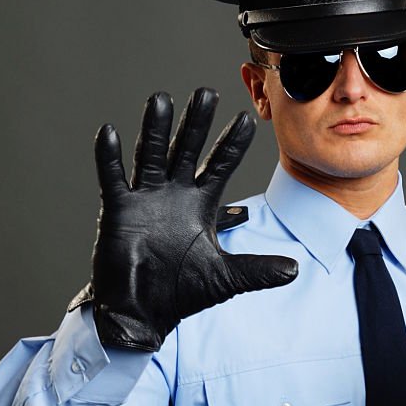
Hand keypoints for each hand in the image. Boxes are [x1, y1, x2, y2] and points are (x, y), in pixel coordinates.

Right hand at [69, 88, 298, 350]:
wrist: (145, 312)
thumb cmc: (183, 292)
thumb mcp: (226, 278)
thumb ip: (259, 270)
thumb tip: (296, 269)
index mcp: (201, 205)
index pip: (220, 166)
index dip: (232, 144)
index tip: (248, 119)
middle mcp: (174, 195)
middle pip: (187, 150)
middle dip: (197, 123)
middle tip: (207, 93)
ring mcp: (145, 199)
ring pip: (150, 154)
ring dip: (155, 129)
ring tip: (160, 99)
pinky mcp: (118, 210)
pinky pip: (113, 178)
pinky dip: (109, 157)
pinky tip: (110, 133)